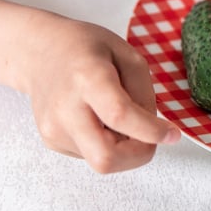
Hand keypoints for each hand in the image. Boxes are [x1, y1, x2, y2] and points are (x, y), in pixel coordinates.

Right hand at [25, 17, 179, 172]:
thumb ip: (143, 93)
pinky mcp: (52, 141)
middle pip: (106, 158)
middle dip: (138, 155)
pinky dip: (106, 144)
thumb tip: (153, 130)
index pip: (120, 116)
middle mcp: (65, 108)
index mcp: (87, 78)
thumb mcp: (127, 55)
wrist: (39, 52)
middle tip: (150, 136)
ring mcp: (54, 129)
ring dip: (124, 149)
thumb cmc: (84, 47)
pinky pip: (91, 155)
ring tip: (119, 119)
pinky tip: (100, 119)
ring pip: (101, 162)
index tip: (172, 134)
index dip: (151, 131)